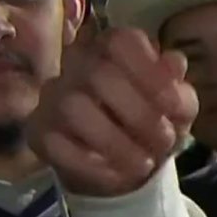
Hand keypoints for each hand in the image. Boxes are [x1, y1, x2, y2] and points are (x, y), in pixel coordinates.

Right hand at [28, 27, 197, 196]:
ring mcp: (53, 95)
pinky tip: (117, 176)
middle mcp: (77, 63)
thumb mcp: (177, 109)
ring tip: (144, 164)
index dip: (151, 73)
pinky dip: (93, 165)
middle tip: (164, 140)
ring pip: (74, 107)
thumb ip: (179, 88)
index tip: (174, 108)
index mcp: (113, 47)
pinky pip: (56, 144)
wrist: (123, 165)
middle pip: (99, 74)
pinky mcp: (38, 131)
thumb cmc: (151, 122)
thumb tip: (174, 64)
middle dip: (139, 113)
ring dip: (115, 142)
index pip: (122, 41)